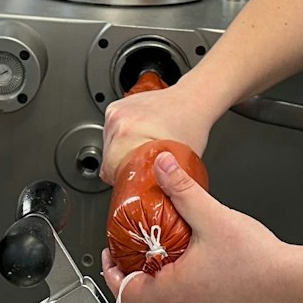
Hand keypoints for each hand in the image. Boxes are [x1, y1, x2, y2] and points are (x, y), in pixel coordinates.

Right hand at [101, 83, 218, 184]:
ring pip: (109, 146)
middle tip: (143, 173)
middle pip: (108, 158)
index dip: (124, 183)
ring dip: (122, 153)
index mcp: (127, 132)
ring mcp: (115, 111)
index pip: (110, 171)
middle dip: (124, 168)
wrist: (194, 99)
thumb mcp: (181, 162)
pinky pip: (112, 133)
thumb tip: (158, 203)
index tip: (136, 186)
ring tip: (142, 156)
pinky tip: (138, 142)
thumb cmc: (191, 125)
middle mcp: (118, 119)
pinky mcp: (115, 107)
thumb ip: (168, 184)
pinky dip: (122, 140)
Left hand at [101, 152, 296, 302]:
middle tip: (145, 240)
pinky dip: (193, 277)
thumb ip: (182, 189)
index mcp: (174, 291)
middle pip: (150, 291)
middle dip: (144, 265)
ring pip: (176, 293)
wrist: (295, 282)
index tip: (112, 255)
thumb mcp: (211, 216)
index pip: (127, 292)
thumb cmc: (257, 261)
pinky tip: (207, 255)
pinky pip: (198, 295)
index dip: (113, 273)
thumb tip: (161, 166)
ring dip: (170, 270)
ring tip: (177, 243)